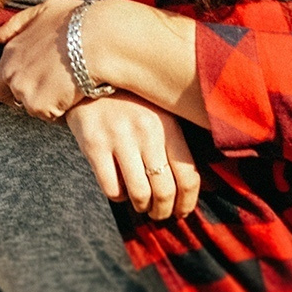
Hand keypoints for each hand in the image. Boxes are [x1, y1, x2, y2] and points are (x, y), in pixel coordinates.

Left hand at [0, 0, 89, 121]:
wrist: (100, 40)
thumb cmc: (76, 22)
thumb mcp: (42, 11)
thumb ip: (13, 26)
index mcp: (10, 53)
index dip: (13, 88)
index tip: (31, 86)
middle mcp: (12, 74)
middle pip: (14, 98)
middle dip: (30, 97)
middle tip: (53, 89)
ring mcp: (25, 92)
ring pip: (33, 108)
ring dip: (48, 102)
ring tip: (68, 87)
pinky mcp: (41, 106)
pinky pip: (50, 115)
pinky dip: (62, 110)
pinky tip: (75, 94)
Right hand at [61, 95, 202, 219]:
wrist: (89, 77)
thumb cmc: (132, 102)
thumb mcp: (161, 113)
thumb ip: (177, 143)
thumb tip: (202, 185)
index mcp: (169, 125)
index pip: (188, 176)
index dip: (187, 203)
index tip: (182, 211)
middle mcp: (147, 131)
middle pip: (164, 190)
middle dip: (163, 211)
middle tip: (160, 214)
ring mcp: (119, 138)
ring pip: (139, 194)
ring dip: (142, 207)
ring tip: (141, 205)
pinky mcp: (94, 145)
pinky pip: (111, 189)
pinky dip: (118, 197)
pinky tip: (120, 190)